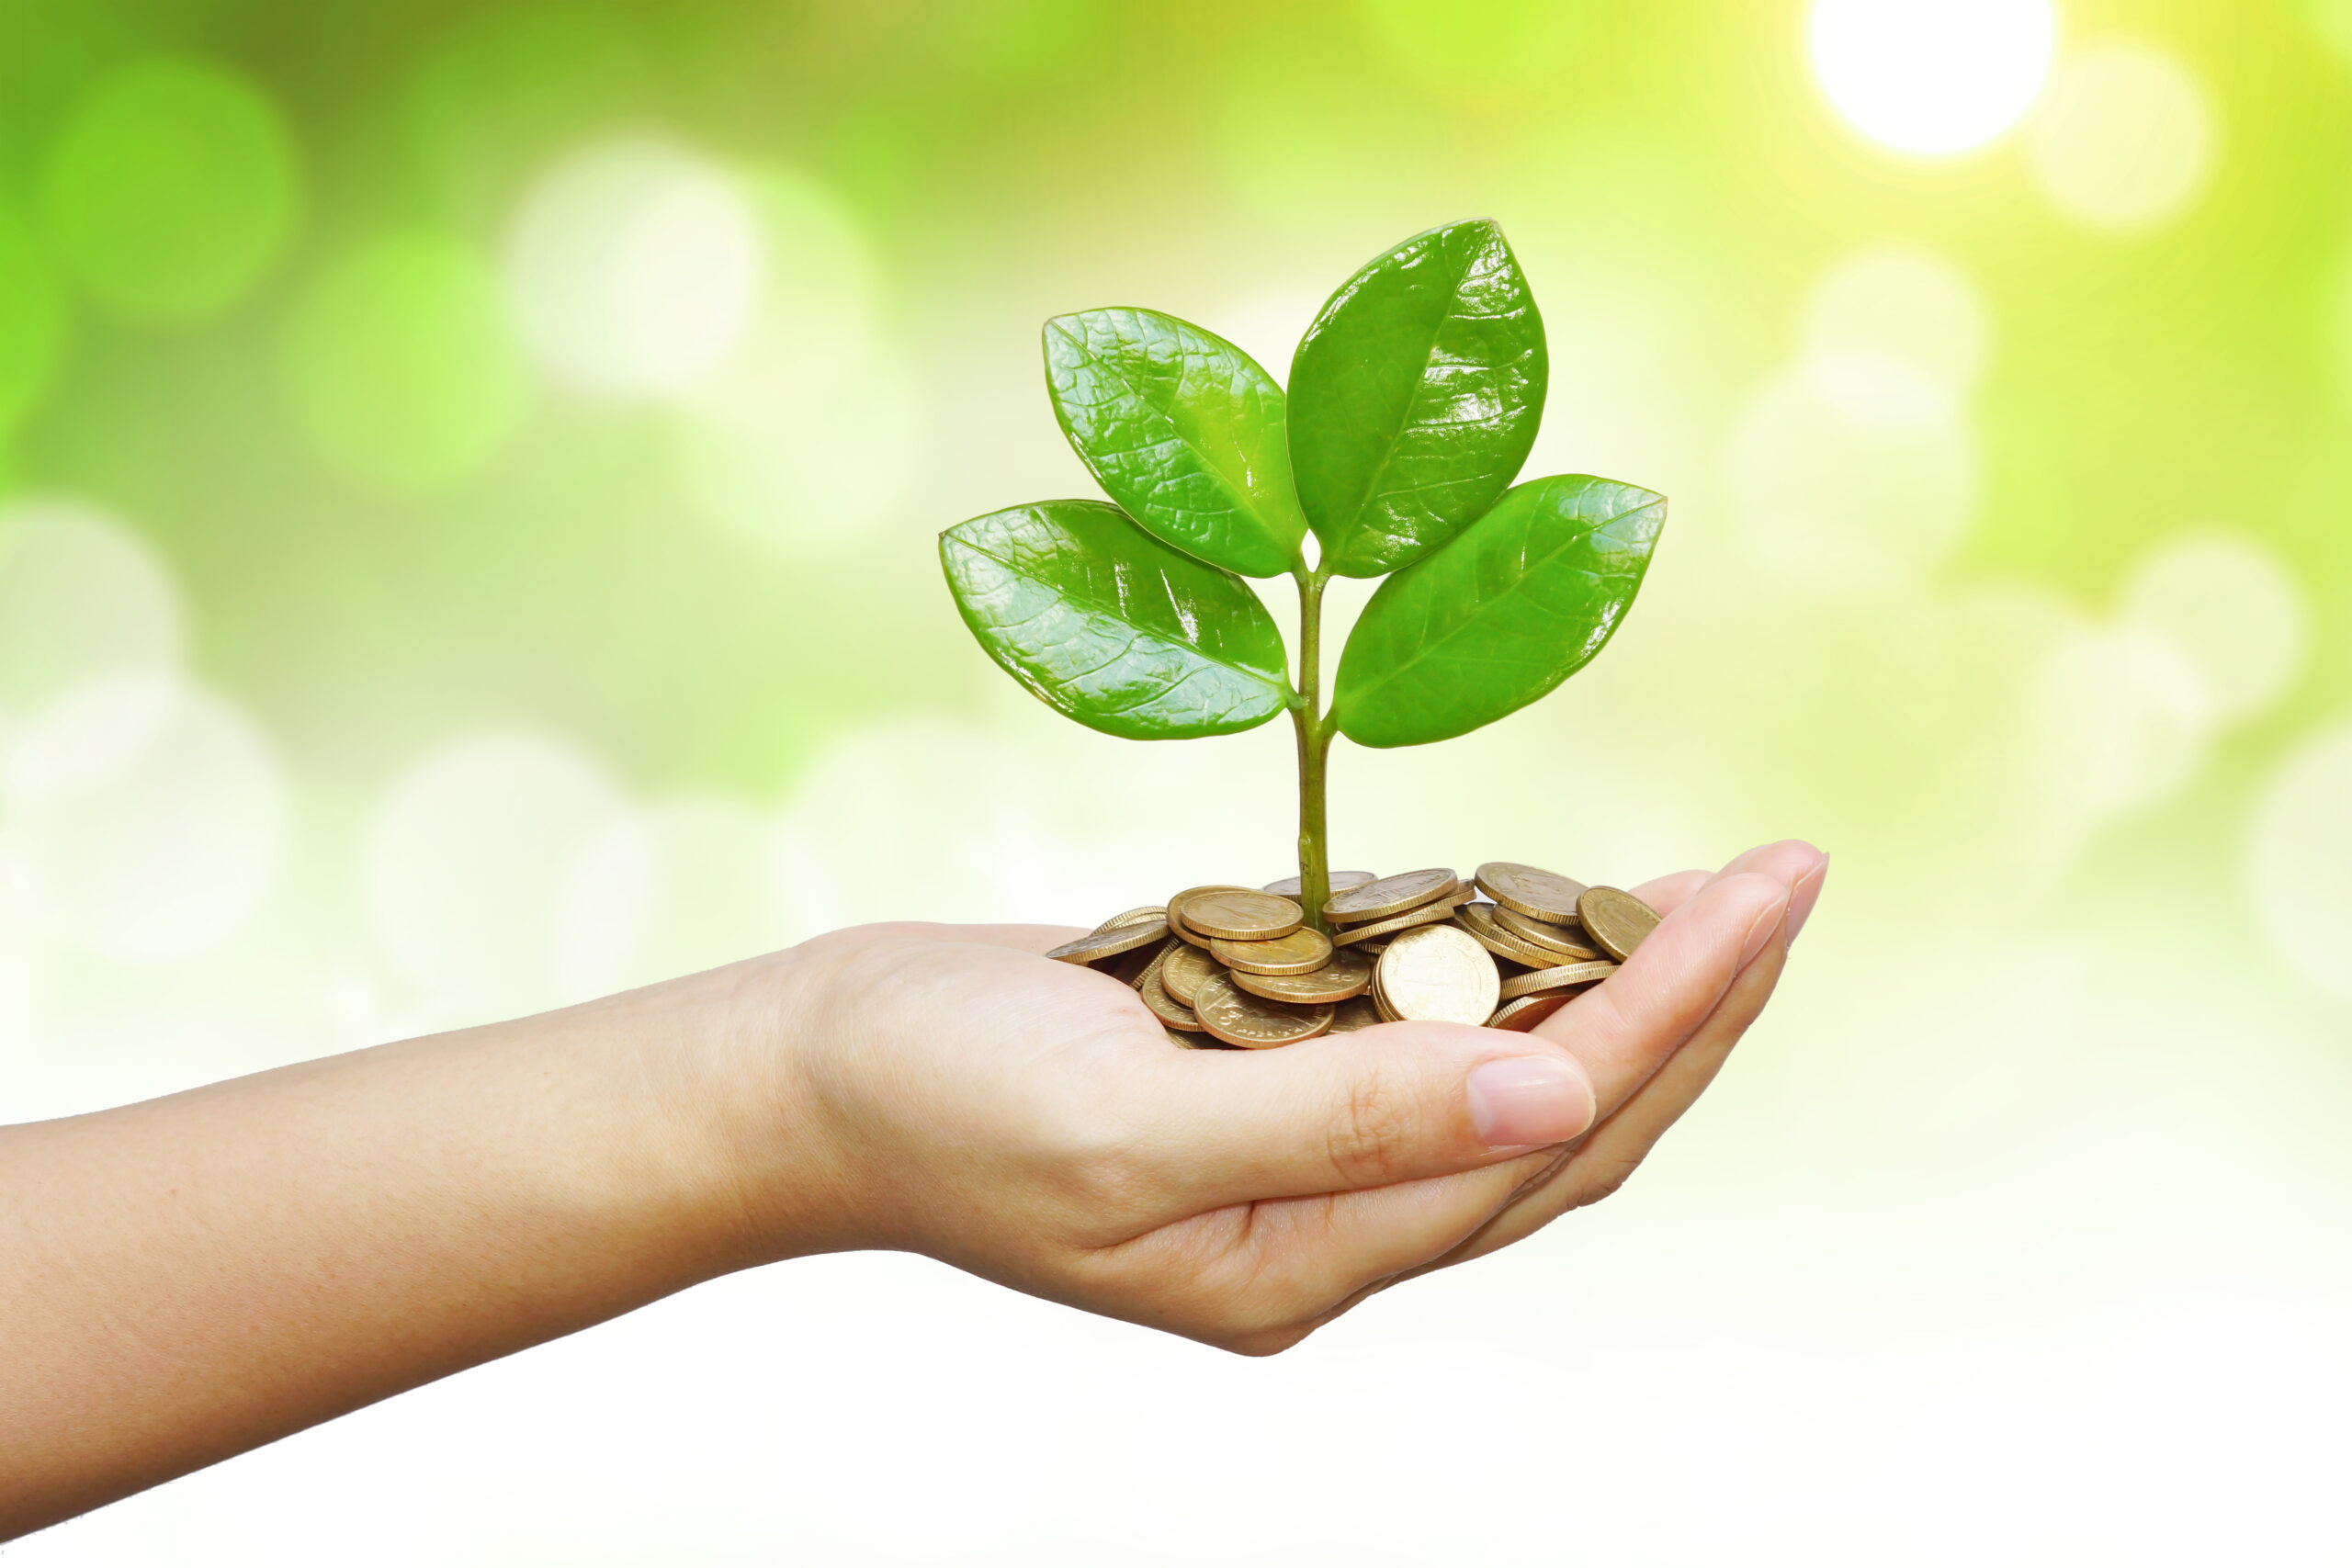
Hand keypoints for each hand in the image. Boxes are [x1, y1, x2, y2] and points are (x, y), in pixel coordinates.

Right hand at [725, 841, 1827, 1353]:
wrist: (808, 1073)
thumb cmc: (937, 1096)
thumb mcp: (1127, 1116)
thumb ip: (1341, 1116)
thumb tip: (1559, 1099)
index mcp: (1305, 1257)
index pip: (1545, 1137)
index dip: (1671, 1012)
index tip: (1763, 892)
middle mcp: (1325, 1223)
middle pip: (1564, 1123)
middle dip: (1690, 999)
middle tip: (1790, 874)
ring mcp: (1296, 1157)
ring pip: (1511, 1083)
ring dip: (1619, 986)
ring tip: (1719, 889)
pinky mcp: (1263, 1084)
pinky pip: (1425, 1037)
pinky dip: (1503, 972)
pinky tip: (1554, 907)